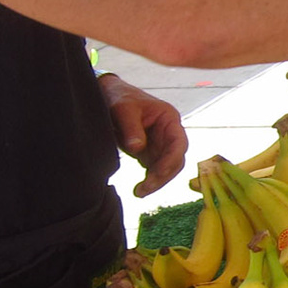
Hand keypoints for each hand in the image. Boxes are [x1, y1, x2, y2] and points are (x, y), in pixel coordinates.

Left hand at [98, 75, 187, 198]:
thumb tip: (137, 148)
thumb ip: (131, 128)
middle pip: (176, 160)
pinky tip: (139, 189)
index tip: (157, 174)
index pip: (178, 143)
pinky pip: (155, 170)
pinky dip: (150, 181)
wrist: (108, 95)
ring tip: (139, 192)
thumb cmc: (119, 97)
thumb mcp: (123, 109)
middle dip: (163, 176)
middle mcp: (169, 133)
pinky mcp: (150, 153)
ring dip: (157, 182)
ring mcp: (160, 145)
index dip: (170, 160)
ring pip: (167, 168)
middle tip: (145, 188)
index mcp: (169, 119)